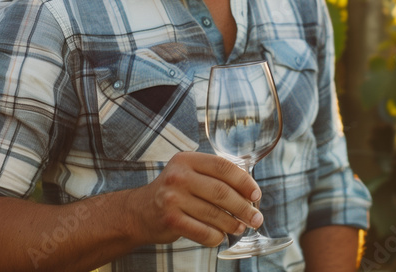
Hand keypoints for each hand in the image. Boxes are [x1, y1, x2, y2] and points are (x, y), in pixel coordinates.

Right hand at [129, 152, 262, 246]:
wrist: (139, 212)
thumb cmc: (173, 192)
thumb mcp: (189, 173)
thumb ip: (214, 175)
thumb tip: (249, 190)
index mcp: (187, 160)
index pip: (223, 167)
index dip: (244, 182)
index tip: (256, 195)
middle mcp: (178, 176)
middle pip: (221, 192)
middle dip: (244, 207)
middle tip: (255, 217)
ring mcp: (173, 198)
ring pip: (215, 214)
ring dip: (233, 224)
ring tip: (241, 228)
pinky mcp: (171, 220)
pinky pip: (204, 231)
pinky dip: (216, 236)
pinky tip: (220, 236)